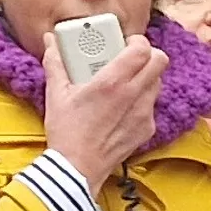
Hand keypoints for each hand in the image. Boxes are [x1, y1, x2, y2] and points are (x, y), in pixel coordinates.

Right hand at [42, 32, 166, 176]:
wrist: (77, 169)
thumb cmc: (66, 131)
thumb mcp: (56, 93)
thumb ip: (55, 62)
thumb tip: (50, 41)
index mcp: (112, 82)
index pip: (143, 49)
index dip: (138, 41)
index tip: (126, 43)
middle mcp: (133, 95)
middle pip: (160, 61)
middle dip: (148, 55)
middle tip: (130, 58)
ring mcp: (144, 114)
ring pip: (158, 83)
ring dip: (146, 77)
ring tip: (124, 82)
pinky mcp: (147, 130)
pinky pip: (152, 106)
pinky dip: (142, 100)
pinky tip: (123, 106)